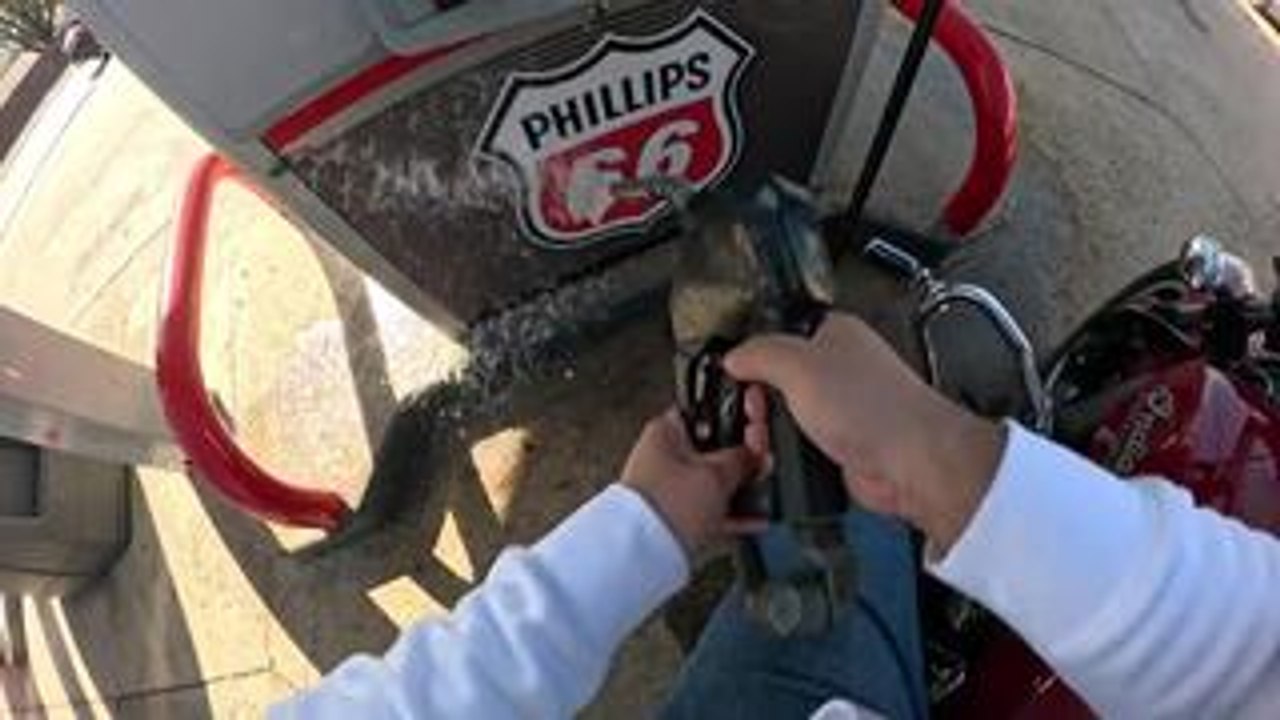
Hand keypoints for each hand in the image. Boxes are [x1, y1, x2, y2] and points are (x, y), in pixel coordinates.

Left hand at [621, 406, 764, 557]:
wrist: (644, 554)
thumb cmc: (667, 504)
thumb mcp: (715, 474)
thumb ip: (742, 459)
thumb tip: (755, 454)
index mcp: (666, 433)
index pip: (705, 412)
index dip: (734, 417)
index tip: (757, 425)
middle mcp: (664, 457)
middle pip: (713, 450)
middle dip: (743, 459)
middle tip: (765, 462)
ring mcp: (670, 488)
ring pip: (713, 483)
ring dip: (741, 487)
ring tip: (766, 490)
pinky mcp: (676, 517)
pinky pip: (711, 510)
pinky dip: (733, 513)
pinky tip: (756, 519)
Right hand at [724, 313, 1005, 551]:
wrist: (909, 462)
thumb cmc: (874, 407)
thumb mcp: (797, 365)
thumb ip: (759, 353)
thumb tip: (735, 356)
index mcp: (835, 333)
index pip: (781, 332)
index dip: (756, 352)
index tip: (740, 371)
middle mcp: (841, 368)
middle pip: (780, 378)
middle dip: (759, 399)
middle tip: (756, 409)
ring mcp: (843, 409)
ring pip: (789, 415)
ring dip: (770, 430)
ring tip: (766, 437)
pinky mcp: (842, 444)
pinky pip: (802, 445)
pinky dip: (788, 454)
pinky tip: (784, 457)